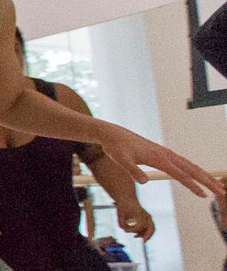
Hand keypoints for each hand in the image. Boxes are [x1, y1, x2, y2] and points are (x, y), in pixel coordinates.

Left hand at [94, 123, 226, 197]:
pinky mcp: (162, 154)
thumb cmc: (116, 147)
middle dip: (208, 181)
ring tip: (216, 186)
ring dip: (204, 176)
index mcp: (158, 158)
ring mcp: (165, 154)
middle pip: (192, 169)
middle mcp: (165, 155)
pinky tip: (199, 176)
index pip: (180, 174)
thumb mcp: (120, 160)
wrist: (113, 134)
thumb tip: (144, 181)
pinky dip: (194, 170)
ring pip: (190, 166)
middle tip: (222, 192)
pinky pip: (183, 163)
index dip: (192, 185)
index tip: (203, 195)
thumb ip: (132, 170)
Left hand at [116, 203, 154, 239]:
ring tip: (136, 237)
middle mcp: (146, 216)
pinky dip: (145, 232)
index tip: (126, 230)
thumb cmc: (123, 207)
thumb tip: (125, 231)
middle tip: (142, 241)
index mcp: (140, 214)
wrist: (127, 199)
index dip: (132, 230)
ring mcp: (148, 217)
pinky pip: (149, 227)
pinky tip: (136, 234)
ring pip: (151, 229)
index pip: (140, 226)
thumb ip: (122, 224)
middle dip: (147, 236)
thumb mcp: (120, 215)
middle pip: (151, 229)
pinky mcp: (147, 218)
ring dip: (145, 234)